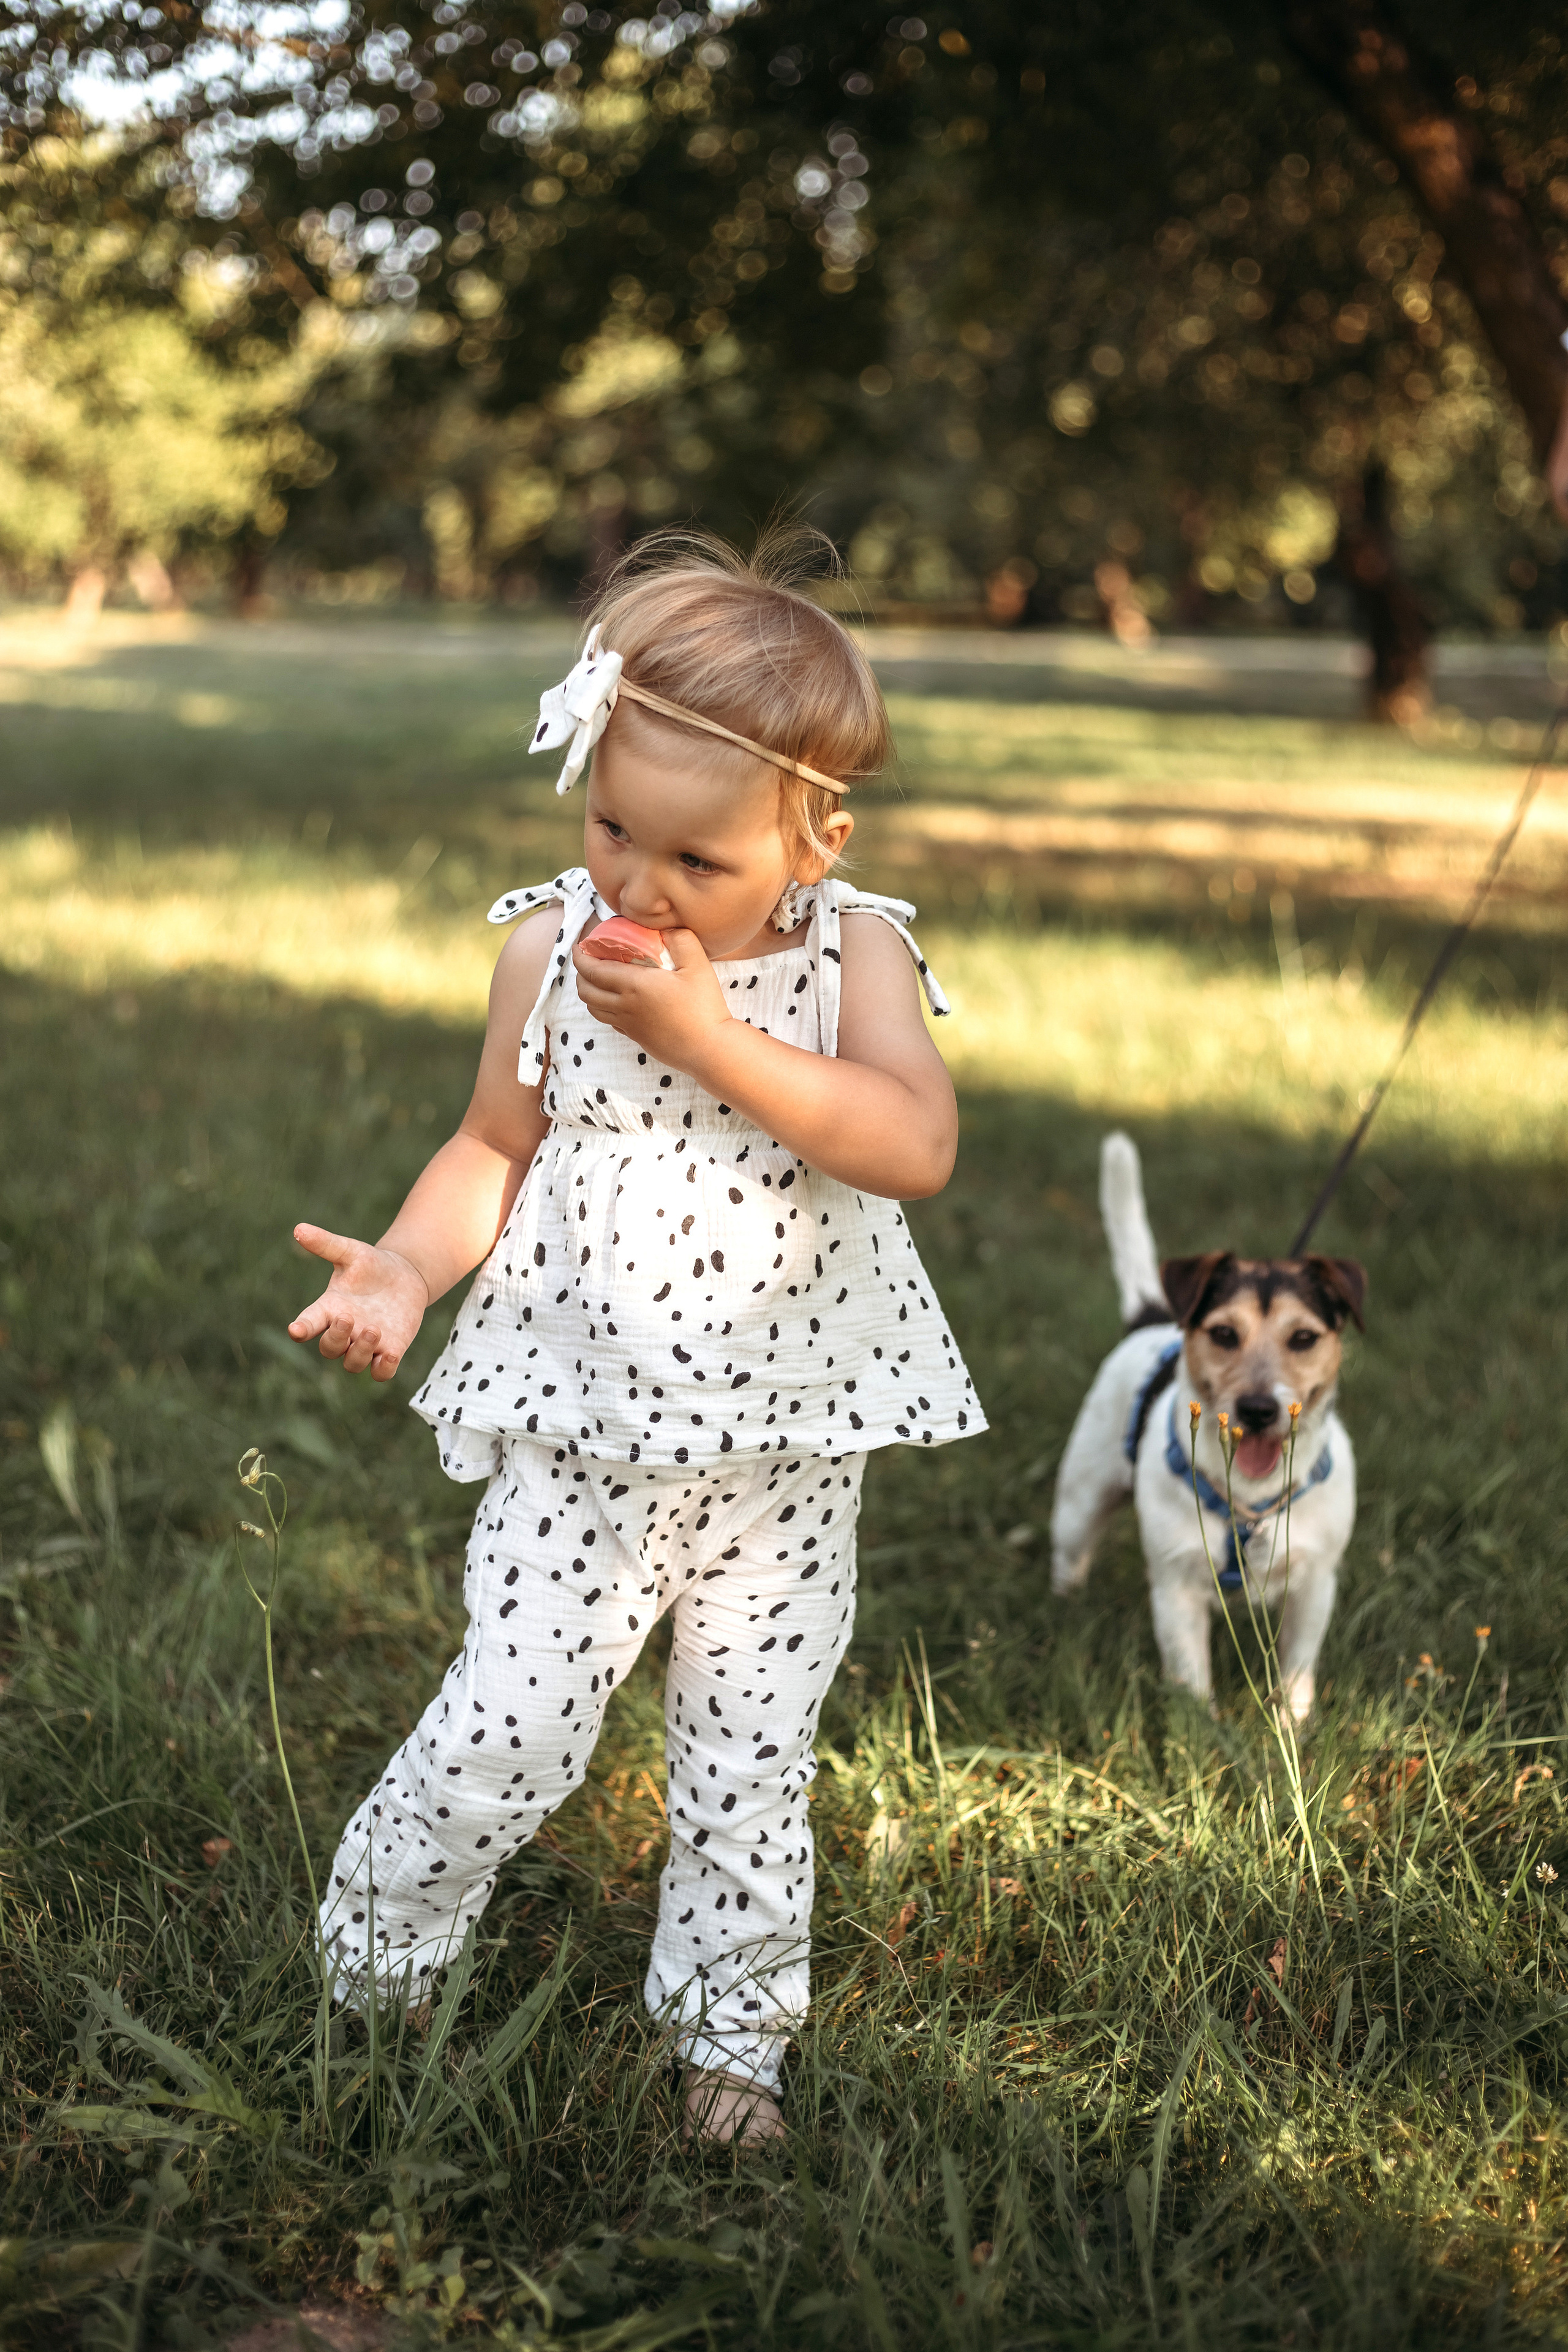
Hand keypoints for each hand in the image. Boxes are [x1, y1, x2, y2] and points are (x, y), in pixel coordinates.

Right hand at [287, 1225, 429, 1380]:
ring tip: (373, 1329)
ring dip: (360, 1352)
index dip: (301, 1329)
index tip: (295, 1329)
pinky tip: (391, 1354)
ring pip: (353, 1363)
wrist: (405, 1276)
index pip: (308, 1323)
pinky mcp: (390, 1351)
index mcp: (328, 1308)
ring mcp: (366, 1344)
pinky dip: (383, 1369)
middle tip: (347, 1318)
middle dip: (335, 1338)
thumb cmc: (371, 1265)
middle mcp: (344, 1331)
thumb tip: (299, 1229)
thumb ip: (326, 1244)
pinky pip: (381, 1373)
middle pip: (329, 1348)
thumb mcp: (351, 1252)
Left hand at [571, 926, 731, 1073]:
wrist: (709, 1048)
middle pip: (586, 990)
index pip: (593, 970)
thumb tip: (664, 928)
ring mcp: (628, 1024)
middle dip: (581, 973)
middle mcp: (625, 1006)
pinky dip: (603, 1007)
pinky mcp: (636, 1037)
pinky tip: (617, 1000)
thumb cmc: (704, 1007)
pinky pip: (609, 1021)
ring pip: (593, 1008)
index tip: (580, 946)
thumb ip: (681, 940)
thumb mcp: (698, 965)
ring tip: (597, 979)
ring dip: (589, 991)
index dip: (580, 957)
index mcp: (634, 985)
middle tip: (588, 960)